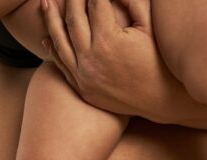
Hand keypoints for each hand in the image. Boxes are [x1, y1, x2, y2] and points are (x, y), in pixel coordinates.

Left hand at [40, 0, 206, 126]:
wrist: (162, 102)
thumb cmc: (160, 61)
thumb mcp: (149, 27)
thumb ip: (132, 2)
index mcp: (108, 41)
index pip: (94, 4)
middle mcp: (91, 59)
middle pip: (73, 19)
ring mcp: (84, 77)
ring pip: (60, 42)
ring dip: (51, 20)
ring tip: (44, 3)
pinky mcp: (82, 89)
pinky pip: (62, 66)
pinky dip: (53, 50)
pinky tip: (47, 37)